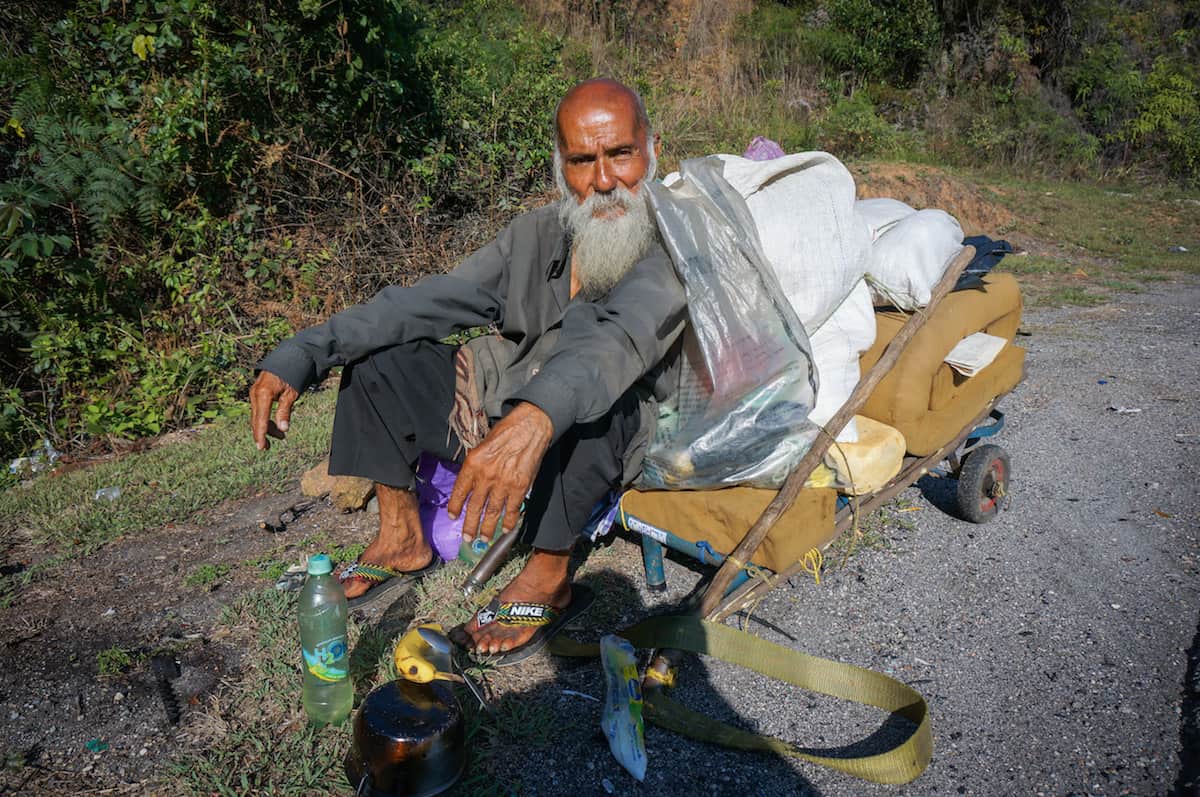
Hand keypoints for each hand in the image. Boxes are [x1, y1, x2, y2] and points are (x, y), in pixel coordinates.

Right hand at [250, 371, 299, 450]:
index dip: (260, 434)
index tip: (261, 447)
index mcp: (263, 394)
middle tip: (267, 447)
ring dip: (266, 426)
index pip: (260, 419)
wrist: (289, 358)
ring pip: (257, 415)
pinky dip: (265, 418)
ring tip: (280, 436)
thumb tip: (282, 429)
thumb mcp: (291, 394)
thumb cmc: (292, 375)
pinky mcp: (257, 393)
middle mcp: (255, 393)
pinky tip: (274, 426)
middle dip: (261, 433)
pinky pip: (259, 409)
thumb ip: (285, 411)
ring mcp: (254, 393)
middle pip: (256, 419)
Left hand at [448, 402, 553, 540]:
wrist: (529, 428)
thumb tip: (470, 484)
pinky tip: (505, 529)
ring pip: (492, 512)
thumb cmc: (506, 433)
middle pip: (475, 506)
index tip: (453, 516)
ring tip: (483, 538)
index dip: (455, 506)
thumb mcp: (482, 445)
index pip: (459, 490)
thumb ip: (475, 466)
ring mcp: (503, 483)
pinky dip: (509, 521)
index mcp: (473, 463)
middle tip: (467, 537)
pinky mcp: (520, 487)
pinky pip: (512, 509)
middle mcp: (486, 475)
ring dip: (487, 528)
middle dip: (470, 525)